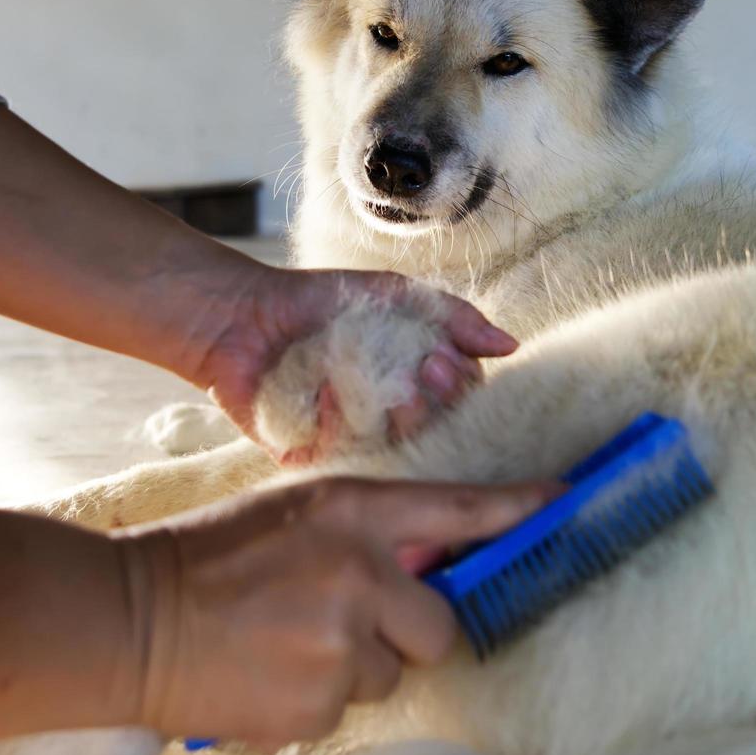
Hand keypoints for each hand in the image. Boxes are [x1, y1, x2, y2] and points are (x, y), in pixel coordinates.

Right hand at [118, 476, 560, 751]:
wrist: (131, 621)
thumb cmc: (210, 558)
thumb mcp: (292, 513)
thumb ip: (364, 531)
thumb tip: (426, 561)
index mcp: (351, 513)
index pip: (458, 509)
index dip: (519, 510)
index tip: (564, 504)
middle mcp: (360, 574)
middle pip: (440, 626)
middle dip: (406, 632)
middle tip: (346, 622)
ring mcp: (342, 644)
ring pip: (392, 673)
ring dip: (356, 667)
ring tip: (288, 645)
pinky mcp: (319, 703)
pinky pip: (349, 709)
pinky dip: (319, 698)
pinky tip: (271, 673)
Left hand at [183, 266, 517, 451]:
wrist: (246, 314)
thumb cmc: (322, 303)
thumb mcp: (397, 296)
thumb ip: (454, 317)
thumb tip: (509, 346)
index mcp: (418, 387)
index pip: (461, 403)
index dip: (459, 388)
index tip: (441, 357)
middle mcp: (393, 421)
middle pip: (439, 433)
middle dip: (438, 404)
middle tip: (421, 368)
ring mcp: (356, 442)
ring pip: (400, 452)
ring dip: (401, 419)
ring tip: (388, 385)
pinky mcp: (314, 458)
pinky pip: (345, 457)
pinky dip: (343, 424)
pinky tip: (329, 392)